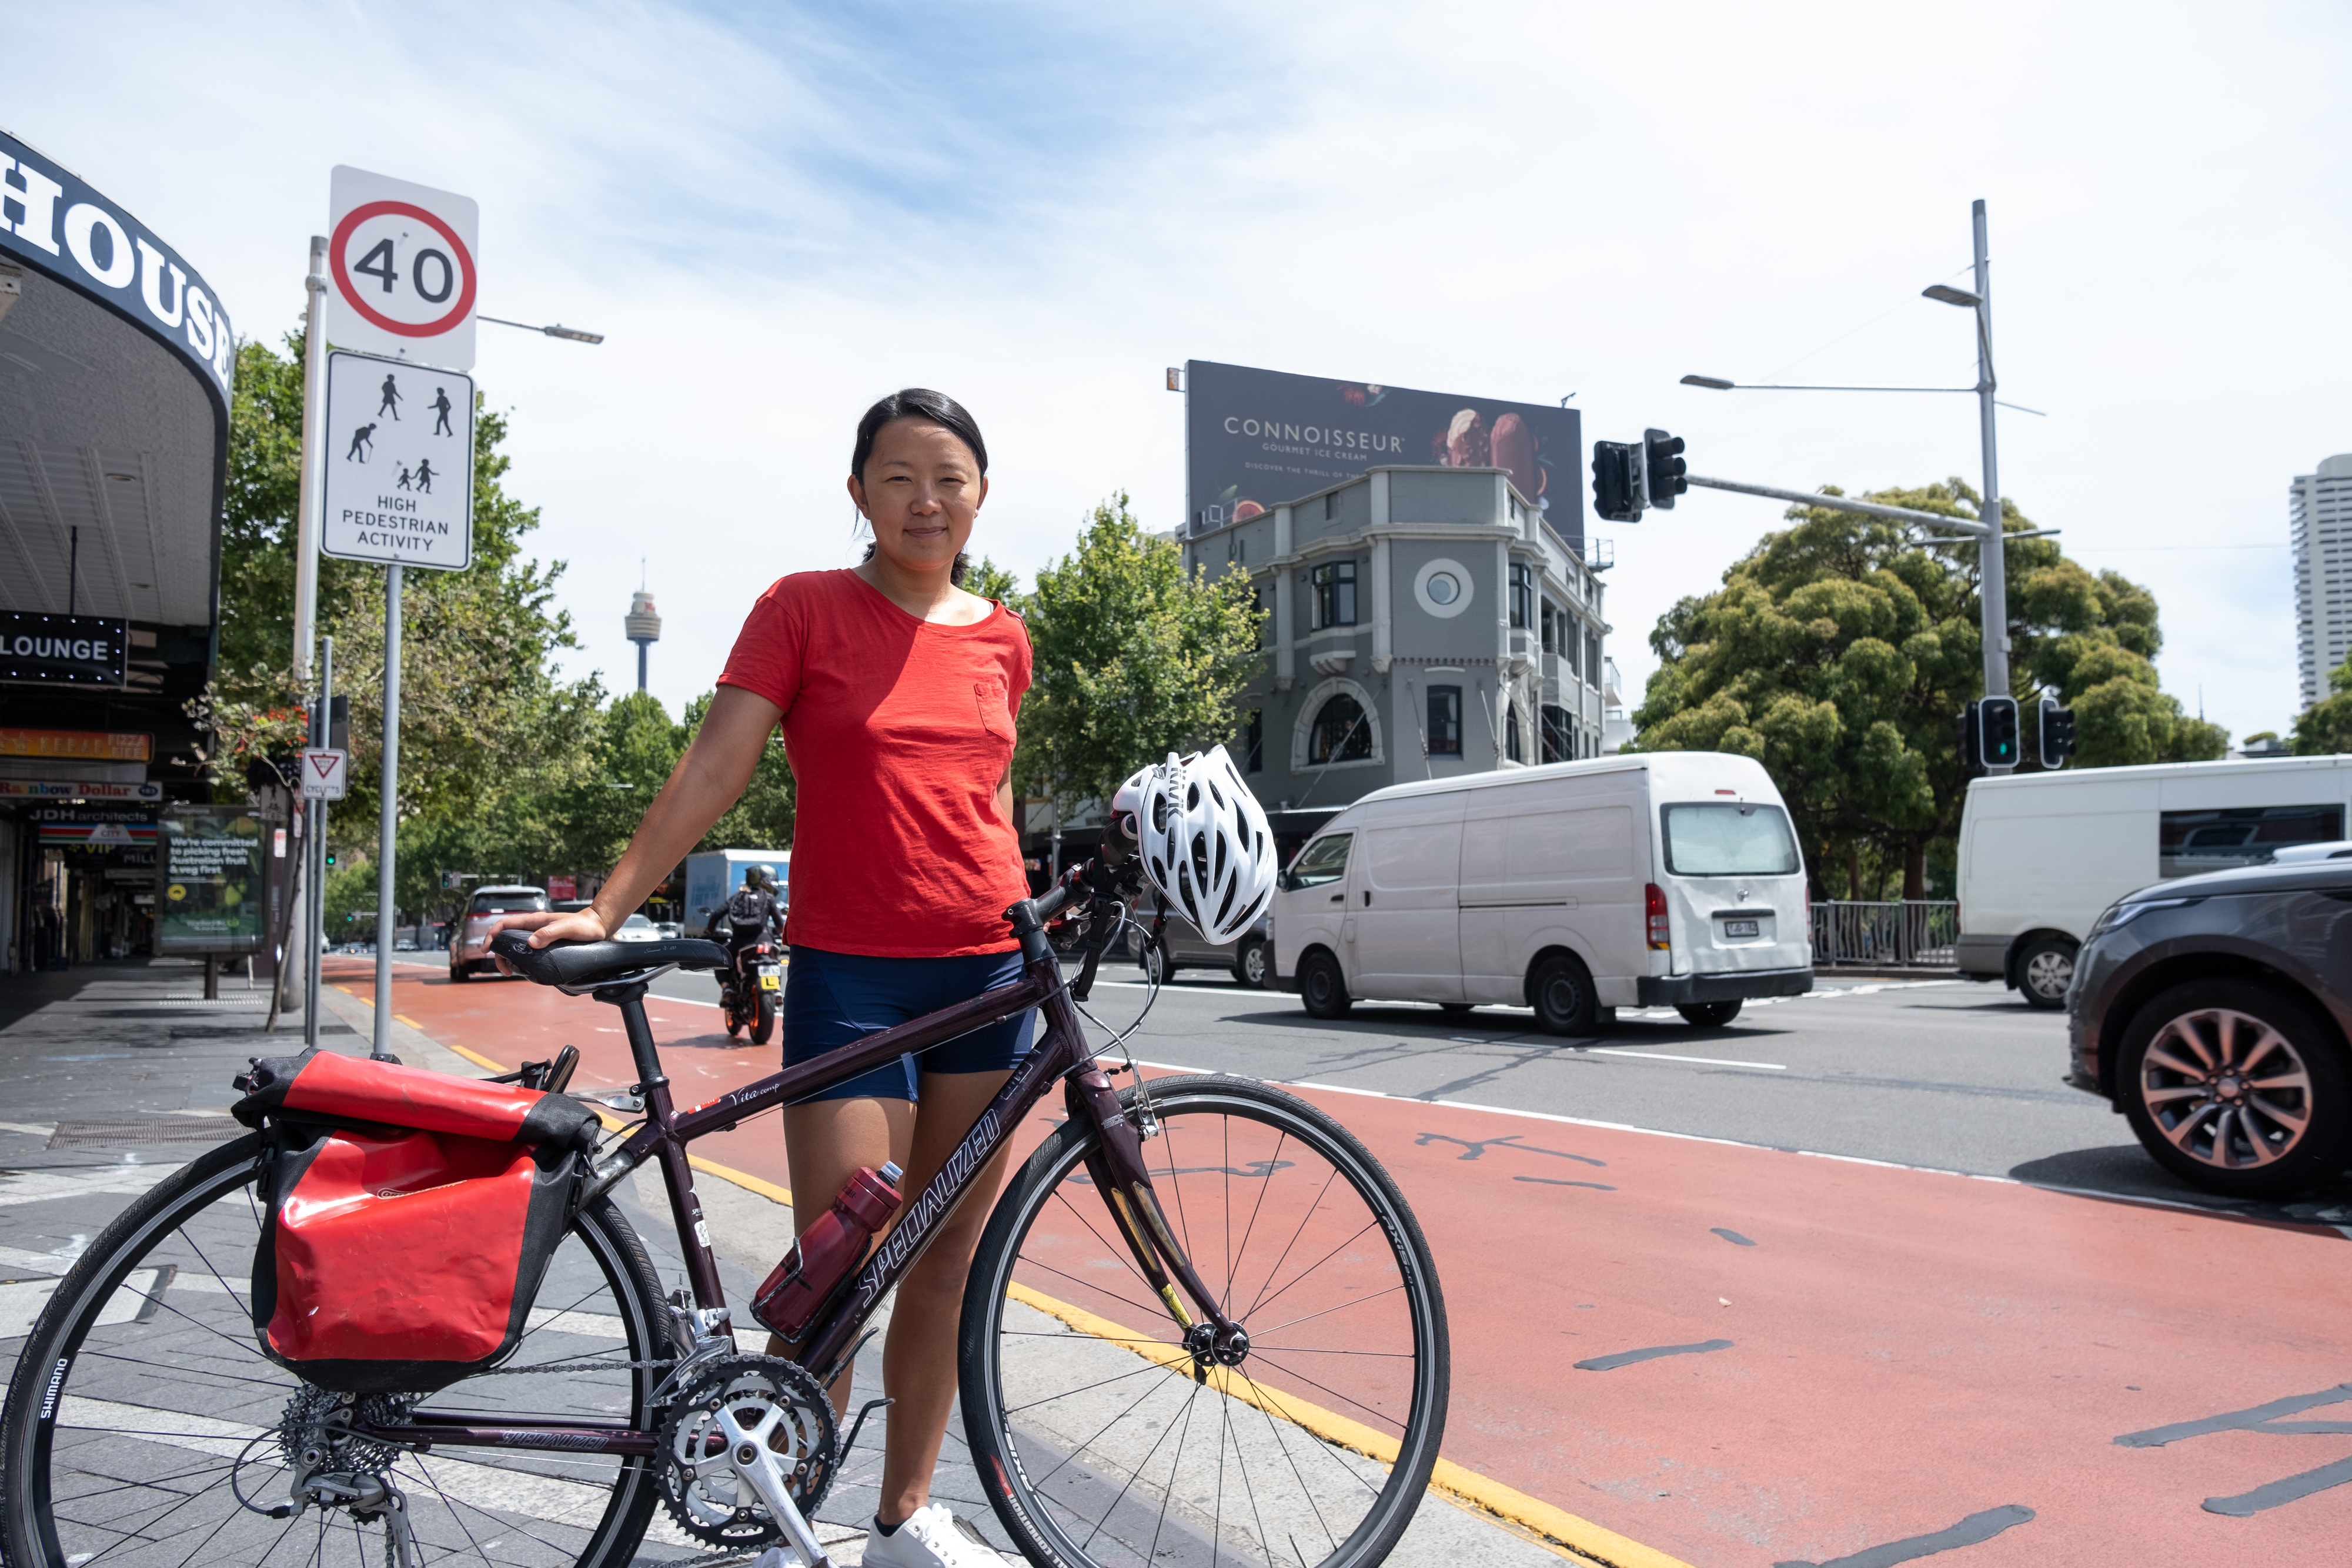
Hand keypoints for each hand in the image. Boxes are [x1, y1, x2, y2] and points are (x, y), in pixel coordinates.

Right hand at [485, 908, 610, 973]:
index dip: (492, 935)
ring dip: (508, 958)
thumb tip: (530, 942)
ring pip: (515, 946)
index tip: (486, 950)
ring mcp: (538, 936)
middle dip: (499, 953)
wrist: (597, 927)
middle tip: (505, 970)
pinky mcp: (544, 945)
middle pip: (506, 938)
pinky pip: (527, 952)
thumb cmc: (583, 926)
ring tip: (512, 972)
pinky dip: (520, 961)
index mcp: (534, 920)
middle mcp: (533, 928)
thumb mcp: (567, 928)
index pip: (505, 924)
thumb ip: (549, 933)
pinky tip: (523, 969)